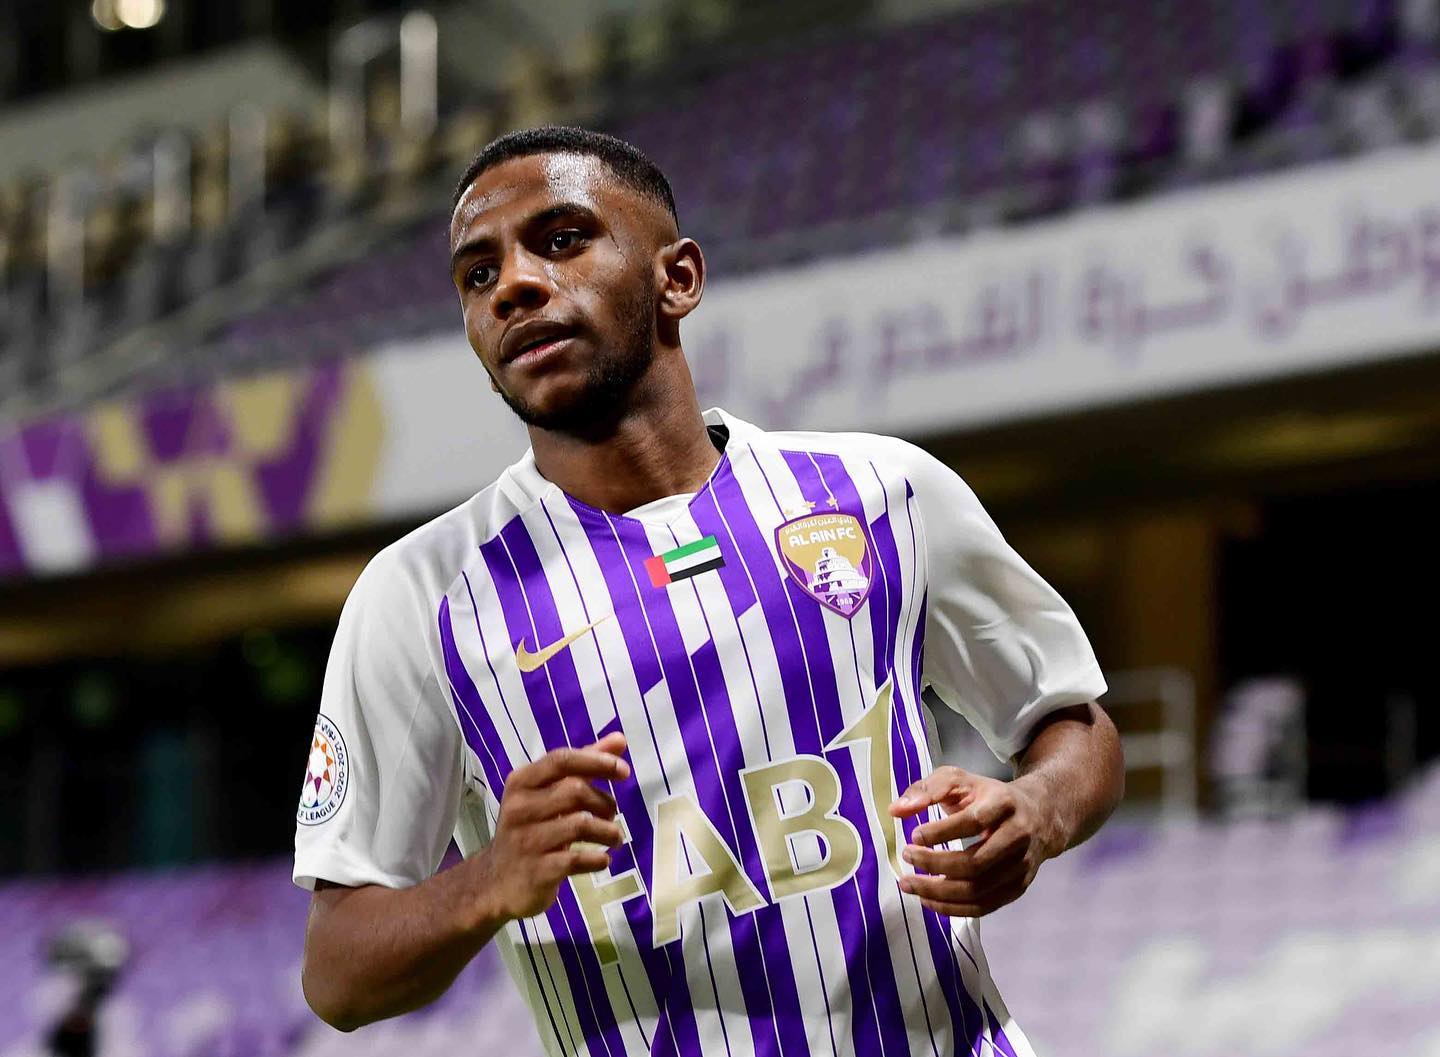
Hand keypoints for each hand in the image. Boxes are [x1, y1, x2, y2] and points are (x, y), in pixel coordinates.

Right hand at [480, 732, 630, 921]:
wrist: (497, 883)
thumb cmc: (530, 830)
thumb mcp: (549, 794)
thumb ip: (583, 766)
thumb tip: (620, 739)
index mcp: (521, 783)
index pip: (561, 759)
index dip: (596, 760)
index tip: (624, 770)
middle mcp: (520, 808)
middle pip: (575, 791)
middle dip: (604, 802)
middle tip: (611, 814)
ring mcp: (526, 841)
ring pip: (581, 824)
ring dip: (608, 831)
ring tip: (614, 837)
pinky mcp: (537, 871)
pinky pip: (577, 859)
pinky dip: (598, 859)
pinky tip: (602, 860)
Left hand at [888, 766, 1062, 918]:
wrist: (1037, 815)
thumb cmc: (988, 796)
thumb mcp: (959, 780)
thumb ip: (927, 789)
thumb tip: (896, 811)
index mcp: (1004, 804)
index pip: (973, 821)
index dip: (941, 832)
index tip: (914, 835)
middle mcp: (1018, 836)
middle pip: (975, 863)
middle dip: (935, 865)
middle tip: (907, 858)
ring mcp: (1021, 866)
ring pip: (977, 890)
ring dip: (938, 892)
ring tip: (909, 884)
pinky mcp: (1018, 888)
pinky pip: (983, 907)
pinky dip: (952, 908)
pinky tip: (928, 900)